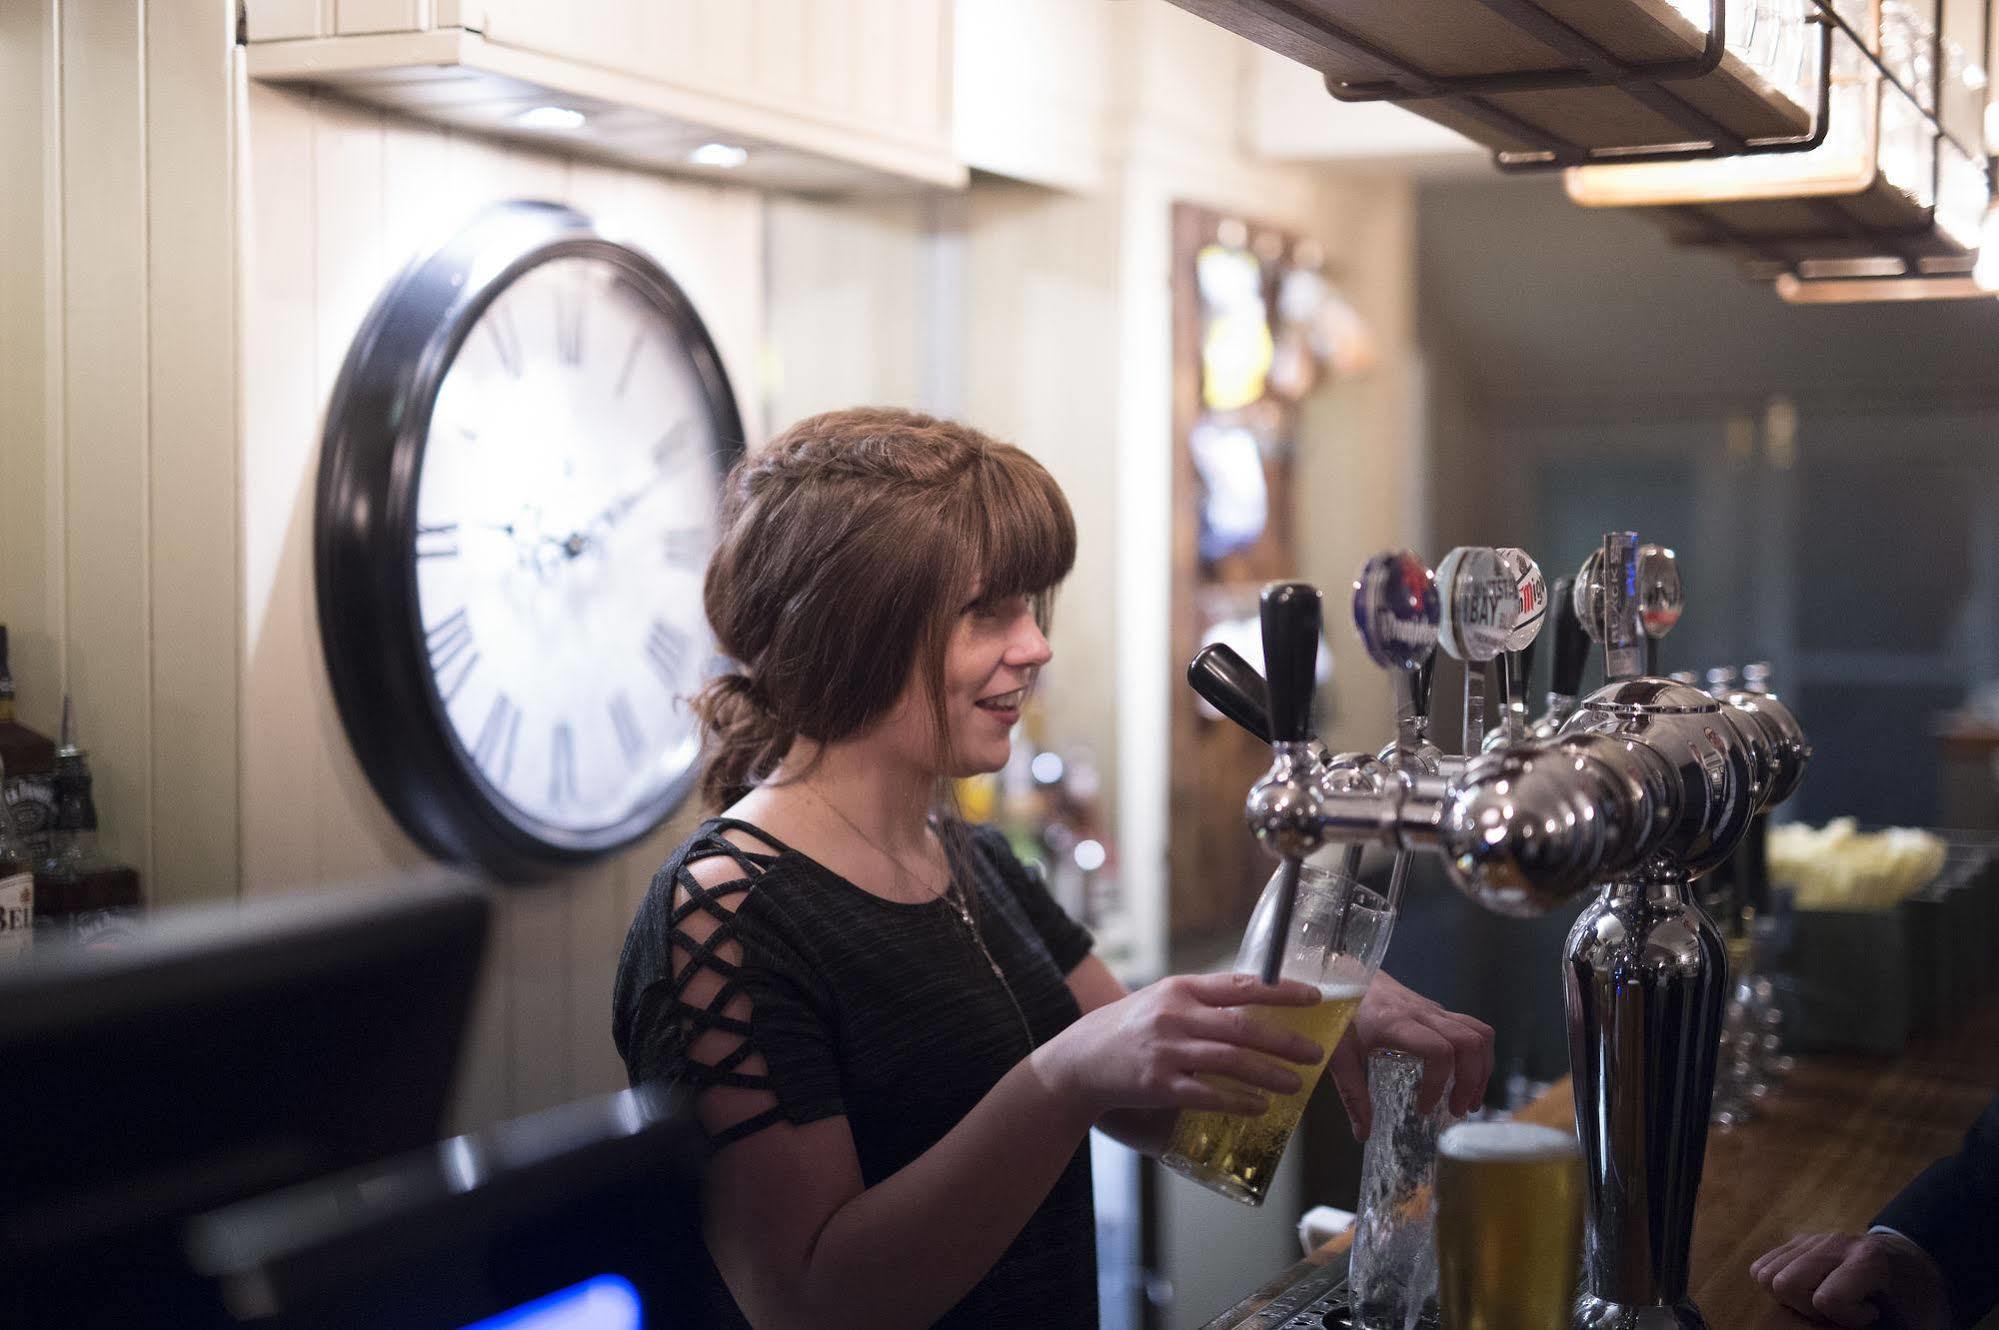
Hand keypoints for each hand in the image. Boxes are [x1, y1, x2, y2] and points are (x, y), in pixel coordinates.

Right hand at [1031, 972, 1327, 1124]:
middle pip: (1242, 1026)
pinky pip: (1207, 1094)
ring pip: (1230, 1061)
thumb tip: (1256, 1008)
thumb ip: (1202, 1002)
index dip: (1281, 991)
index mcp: (1180, 989)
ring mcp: (1166, 1051)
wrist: (1079, 1060)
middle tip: (1315, 1053)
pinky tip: (1259, 1107)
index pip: (1240, 984)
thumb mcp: (1162, 1001)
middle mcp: (1175, 1015)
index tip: (1314, 997)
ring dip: (1268, 1073)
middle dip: (1285, 1040)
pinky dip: (1237, 1101)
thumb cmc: (1128, 1029)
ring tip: (1296, 1083)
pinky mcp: (1158, 1085)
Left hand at [1326, 972, 1492, 1138]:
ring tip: (1469, 1099)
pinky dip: (1477, 1055)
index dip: (1439, 1083)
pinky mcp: (1436, 1009)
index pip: (1438, 1051)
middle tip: (1458, 1110)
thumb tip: (1364, 1134)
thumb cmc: (1338, 1012)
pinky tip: (1464, 1077)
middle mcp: (1421, 1012)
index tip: (1424, 1107)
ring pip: (1479, 1032)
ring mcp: (1432, 1008)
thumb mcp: (1339, 1055)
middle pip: (1469, 1042)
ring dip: (1482, 1068)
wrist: (1343, 973)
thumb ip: (1353, 1094)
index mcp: (1395, 1023)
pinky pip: (1472, 1028)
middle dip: (1472, 1081)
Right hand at [1752, 1231, 1950, 1328]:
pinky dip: (1779, 1288)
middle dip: (1807, 1312)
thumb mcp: (1919, 1322)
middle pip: (1784, 1284)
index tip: (1871, 1316)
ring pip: (1766, 1274)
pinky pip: (1762, 1266)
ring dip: (1790, 1300)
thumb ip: (1885, 1329)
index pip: (1826, 1300)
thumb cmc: (1919, 1303)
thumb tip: (1851, 1327)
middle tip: (1839, 1316)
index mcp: (1869, 1260)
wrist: (1917, 1266)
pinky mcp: (1797, 1241)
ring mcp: (1813, 1238)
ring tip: (1824, 1305)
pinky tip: (1810, 1293)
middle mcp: (1836, 1242)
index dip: (1846, 1321)